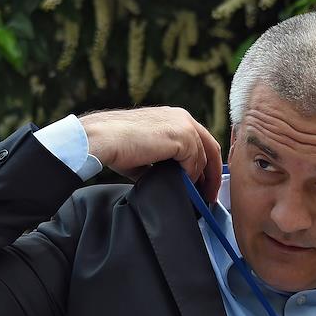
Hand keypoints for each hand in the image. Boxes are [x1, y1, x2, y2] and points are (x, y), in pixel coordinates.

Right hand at [80, 107, 221, 203]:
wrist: (103, 139)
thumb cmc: (115, 145)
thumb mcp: (144, 154)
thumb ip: (160, 163)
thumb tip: (168, 180)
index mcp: (173, 118)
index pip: (200, 141)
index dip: (205, 164)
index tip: (204, 184)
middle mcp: (182, 117)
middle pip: (210, 147)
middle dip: (213, 173)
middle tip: (210, 195)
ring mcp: (184, 125)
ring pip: (204, 157)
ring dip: (203, 179)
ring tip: (200, 197)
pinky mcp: (182, 136)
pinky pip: (195, 162)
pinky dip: (192, 177)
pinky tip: (185, 187)